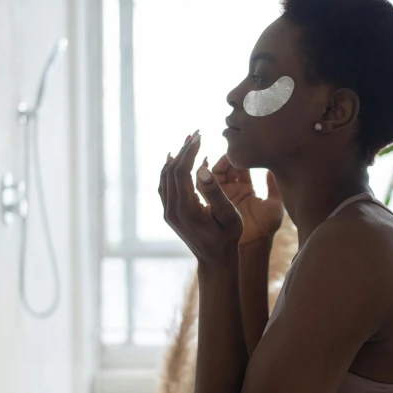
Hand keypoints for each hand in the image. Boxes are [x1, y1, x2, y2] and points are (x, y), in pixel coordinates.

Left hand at [159, 132, 242, 263]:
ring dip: (175, 158)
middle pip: (171, 171)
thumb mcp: (228, 216)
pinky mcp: (169, 213)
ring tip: (188, 141)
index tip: (199, 136)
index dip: (189, 151)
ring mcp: (168, 212)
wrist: (215, 260)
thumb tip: (201, 167)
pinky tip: (174, 159)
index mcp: (186, 209)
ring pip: (165, 177)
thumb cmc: (228, 238)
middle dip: (183, 150)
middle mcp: (172, 210)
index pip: (181, 171)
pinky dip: (169, 170)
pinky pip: (164, 186)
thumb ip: (215, 192)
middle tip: (195, 133)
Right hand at [209, 155, 283, 246]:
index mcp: (245, 189)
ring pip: (215, 174)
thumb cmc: (266, 227)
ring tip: (224, 155)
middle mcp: (232, 191)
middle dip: (227, 157)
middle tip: (232, 149)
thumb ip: (274, 186)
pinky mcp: (213, 202)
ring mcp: (221, 196)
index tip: (243, 148)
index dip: (240, 156)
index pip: (240, 166)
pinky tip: (210, 166)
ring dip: (217, 163)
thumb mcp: (274, 203)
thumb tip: (274, 167)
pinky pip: (204, 186)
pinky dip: (205, 175)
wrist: (253, 244)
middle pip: (226, 167)